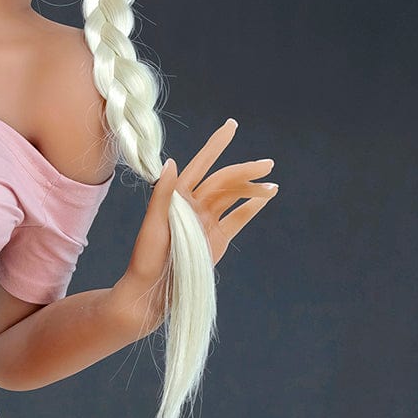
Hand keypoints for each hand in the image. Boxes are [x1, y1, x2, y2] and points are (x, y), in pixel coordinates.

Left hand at [119, 119, 278, 322]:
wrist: (152, 291)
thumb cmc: (146, 258)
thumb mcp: (152, 225)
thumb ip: (163, 194)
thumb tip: (171, 161)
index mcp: (177, 197)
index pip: (200, 165)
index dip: (215, 145)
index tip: (231, 126)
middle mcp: (194, 206)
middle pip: (224, 181)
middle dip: (245, 170)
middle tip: (268, 163)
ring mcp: (206, 222)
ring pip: (233, 198)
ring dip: (252, 189)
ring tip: (272, 184)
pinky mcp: (216, 240)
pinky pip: (237, 219)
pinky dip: (251, 208)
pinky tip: (265, 197)